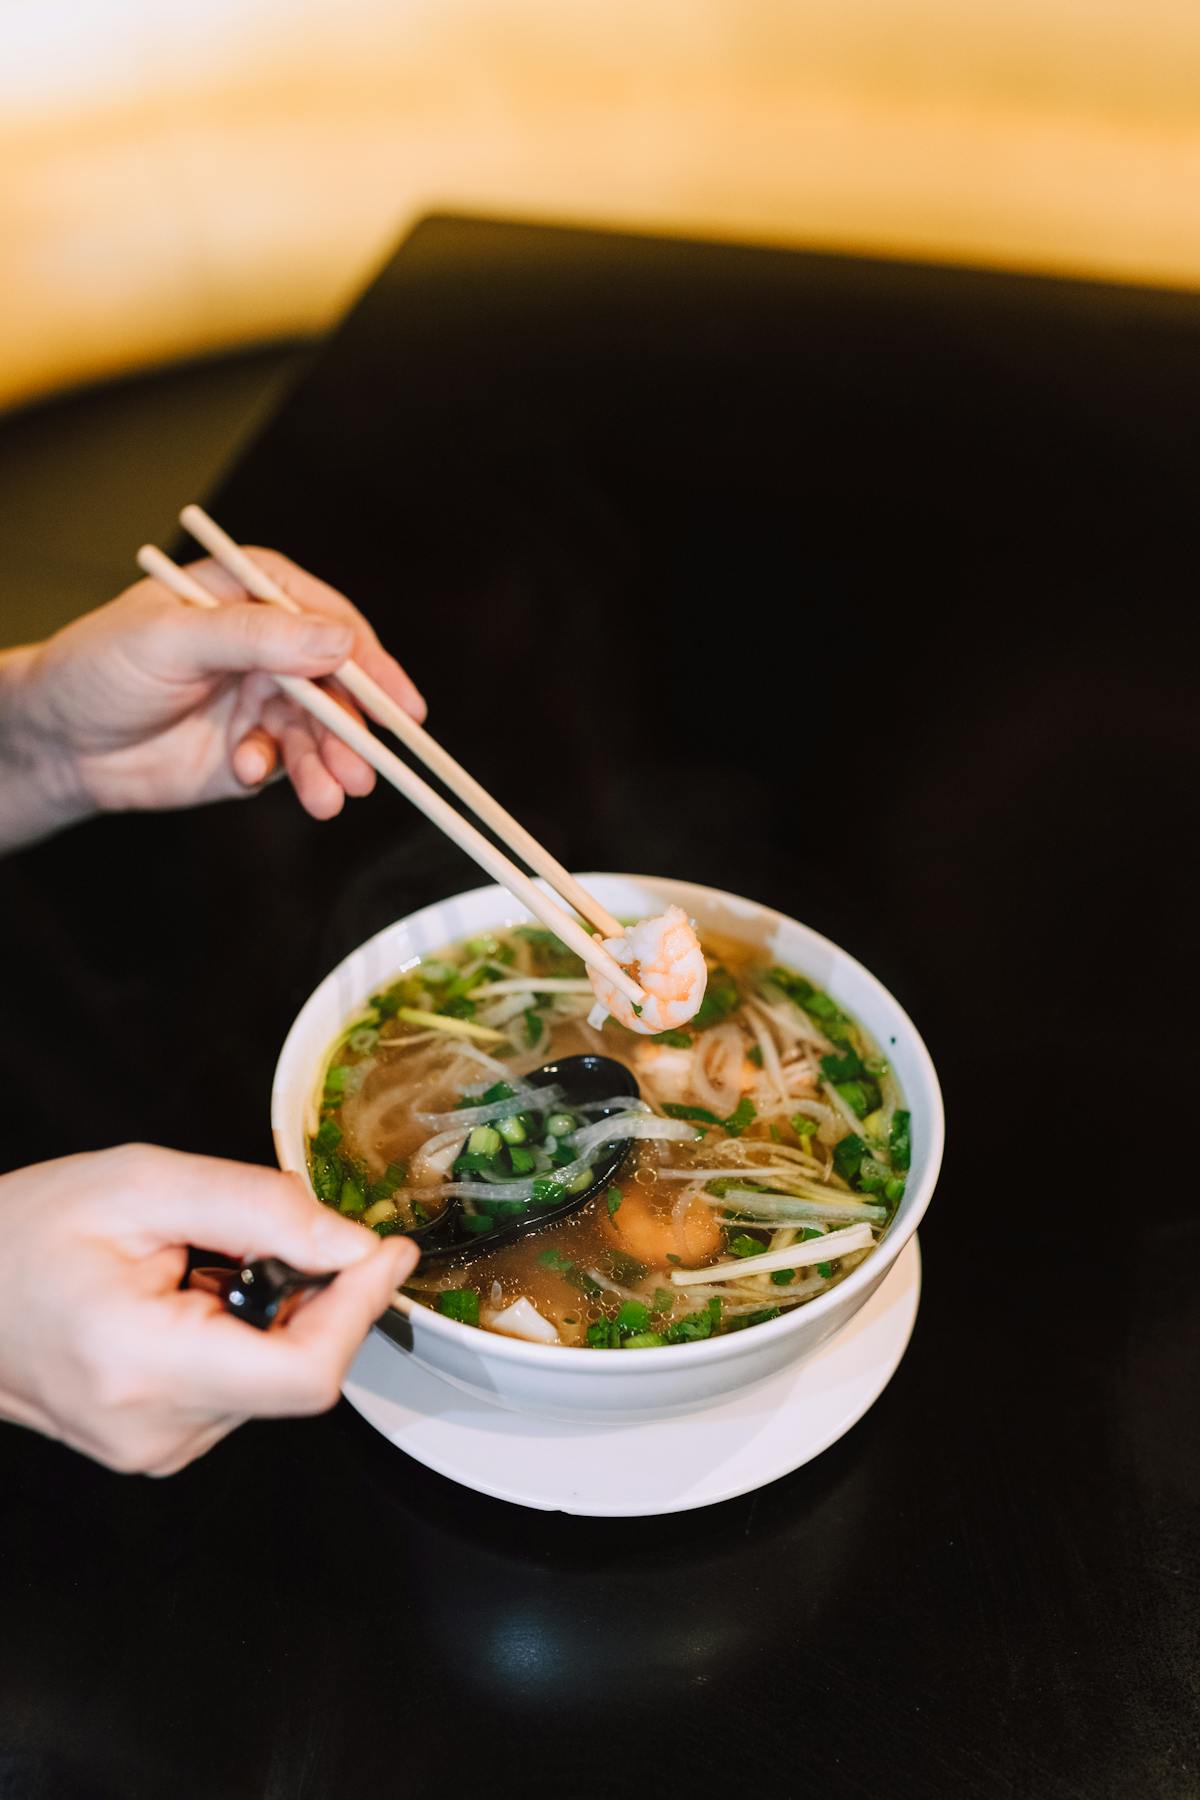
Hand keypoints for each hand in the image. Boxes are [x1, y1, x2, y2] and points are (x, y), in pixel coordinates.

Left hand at [0, 549, 424, 845]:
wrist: (59, 741)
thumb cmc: (101, 666)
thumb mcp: (174, 637)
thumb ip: (256, 637)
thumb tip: (338, 642)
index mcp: (256, 596)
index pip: (333, 622)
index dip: (371, 663)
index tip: (399, 705)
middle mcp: (272, 646)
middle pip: (340, 685)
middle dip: (355, 729)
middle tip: (365, 768)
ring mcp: (266, 700)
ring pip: (323, 733)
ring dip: (330, 764)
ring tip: (329, 796)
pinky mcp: (256, 749)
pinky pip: (291, 764)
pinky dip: (281, 774)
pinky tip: (247, 772)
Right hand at [0, 1144, 417, 1474]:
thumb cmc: (24, 1234)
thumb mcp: (143, 1184)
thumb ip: (258, 1209)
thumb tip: (352, 1244)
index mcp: (144, 1366)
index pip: (305, 1373)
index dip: (361, 1308)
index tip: (386, 1249)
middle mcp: (155, 1429)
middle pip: (300, 1374)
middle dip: (315, 1297)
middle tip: (266, 1232)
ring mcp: (156, 1449)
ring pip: (276, 1380)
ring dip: (275, 1313)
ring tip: (201, 1264)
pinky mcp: (160, 1446)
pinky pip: (244, 1388)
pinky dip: (246, 1335)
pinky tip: (191, 1298)